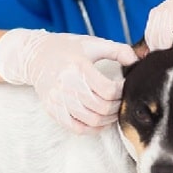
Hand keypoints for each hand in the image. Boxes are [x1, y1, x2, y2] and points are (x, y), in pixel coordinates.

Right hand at [0, 29, 137, 132]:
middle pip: (102, 107)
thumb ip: (118, 50)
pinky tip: (99, 121)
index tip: (124, 86)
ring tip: (112, 110)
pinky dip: (92, 128)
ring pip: (92, 120)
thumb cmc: (67, 48)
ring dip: (108, 119)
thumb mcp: (93, 43)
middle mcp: (67, 84)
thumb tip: (137, 60)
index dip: (122, 91)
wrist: (35, 55)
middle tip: (121, 101)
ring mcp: (59, 99)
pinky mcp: (53, 109)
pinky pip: (77, 128)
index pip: (108, 89)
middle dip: (117, 106)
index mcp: (79, 66)